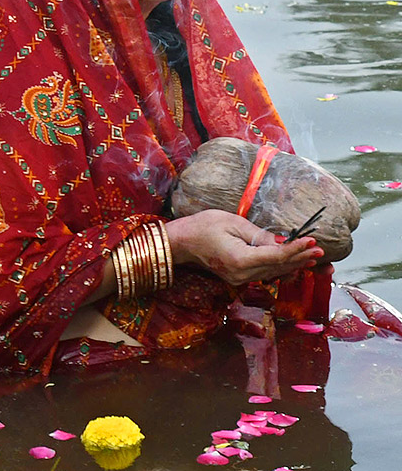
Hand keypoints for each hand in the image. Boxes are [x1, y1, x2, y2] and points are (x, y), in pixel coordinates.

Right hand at [167, 209, 323, 286]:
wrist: (181, 242)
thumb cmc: (203, 226)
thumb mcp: (232, 223)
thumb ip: (260, 235)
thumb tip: (283, 243)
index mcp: (240, 260)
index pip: (276, 256)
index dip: (297, 250)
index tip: (313, 241)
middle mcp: (242, 275)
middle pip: (279, 268)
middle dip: (301, 259)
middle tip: (321, 251)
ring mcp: (240, 279)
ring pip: (274, 273)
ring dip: (294, 265)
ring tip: (314, 258)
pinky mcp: (239, 278)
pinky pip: (265, 274)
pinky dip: (281, 268)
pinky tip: (293, 264)